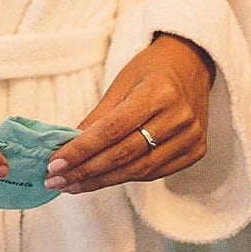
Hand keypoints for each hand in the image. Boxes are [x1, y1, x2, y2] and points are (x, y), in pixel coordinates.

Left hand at [45, 32, 212, 194]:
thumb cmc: (150, 71)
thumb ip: (96, 117)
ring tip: (73, 185)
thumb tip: (67, 148)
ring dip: (101, 181)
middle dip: (86, 171)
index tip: (54, 164)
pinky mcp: (196, 152)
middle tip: (57, 180)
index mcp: (159, 92)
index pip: (112, 129)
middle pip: (124, 154)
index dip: (81, 150)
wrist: (191, 66)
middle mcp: (179, 117)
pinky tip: (101, 180)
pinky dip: (124, 178)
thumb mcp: (120, 84)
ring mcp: (191, 137)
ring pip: (138, 170)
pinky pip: (154, 173)